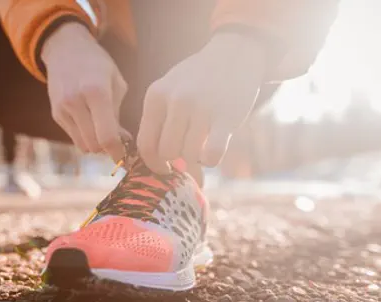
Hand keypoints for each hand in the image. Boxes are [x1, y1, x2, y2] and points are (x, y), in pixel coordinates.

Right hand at [41, 22, 126, 159]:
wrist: (65, 49)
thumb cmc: (98, 65)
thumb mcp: (116, 82)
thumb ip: (118, 114)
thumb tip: (123, 143)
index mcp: (96, 92)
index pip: (106, 136)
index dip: (117, 152)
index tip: (125, 156)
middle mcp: (75, 102)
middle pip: (94, 145)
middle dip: (107, 148)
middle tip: (118, 142)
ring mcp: (62, 109)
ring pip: (83, 145)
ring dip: (96, 144)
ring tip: (104, 131)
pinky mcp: (55, 114)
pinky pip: (74, 138)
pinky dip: (85, 136)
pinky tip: (91, 122)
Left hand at [137, 32, 267, 172]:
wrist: (234, 54)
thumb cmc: (198, 78)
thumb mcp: (169, 89)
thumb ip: (160, 120)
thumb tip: (158, 162)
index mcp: (156, 96)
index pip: (145, 144)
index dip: (154, 164)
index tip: (164, 168)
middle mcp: (176, 101)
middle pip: (167, 153)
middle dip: (177, 161)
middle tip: (188, 157)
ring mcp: (201, 108)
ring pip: (188, 156)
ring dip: (196, 159)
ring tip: (202, 146)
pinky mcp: (226, 117)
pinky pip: (211, 155)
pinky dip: (211, 160)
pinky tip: (214, 149)